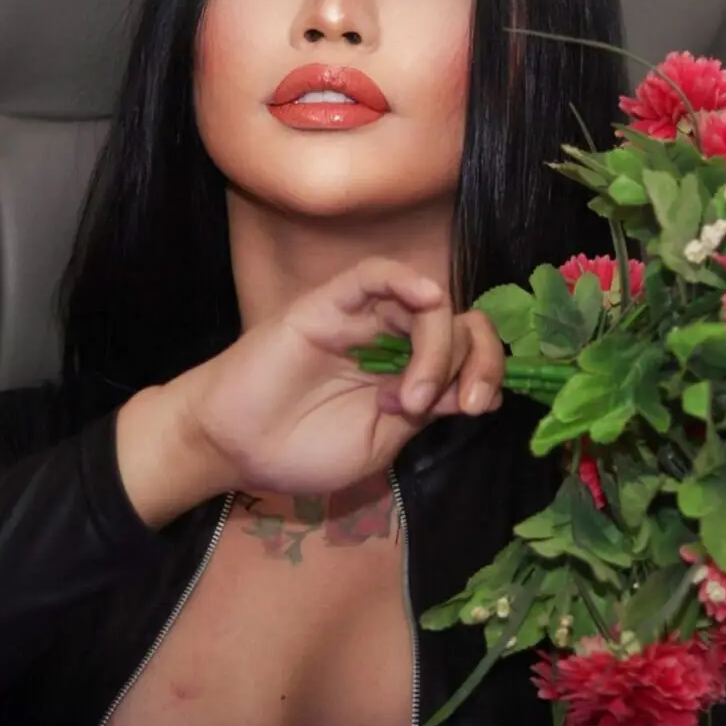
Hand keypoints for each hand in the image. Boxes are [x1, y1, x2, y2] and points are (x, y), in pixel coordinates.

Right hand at [161, 257, 504, 500]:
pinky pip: (376, 275)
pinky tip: (426, 298)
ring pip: (425, 303)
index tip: (477, 405)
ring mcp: (364, 319)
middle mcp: (394, 339)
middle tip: (457, 404)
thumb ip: (424, 410)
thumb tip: (475, 389)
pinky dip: (407, 280)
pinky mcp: (331, 303)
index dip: (487, 370)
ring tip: (411, 397)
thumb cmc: (303, 450)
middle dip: (475, 361)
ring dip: (438, 346)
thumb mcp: (381, 442)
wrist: (237, 448)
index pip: (469, 350)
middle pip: (458, 323)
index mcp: (410, 372)